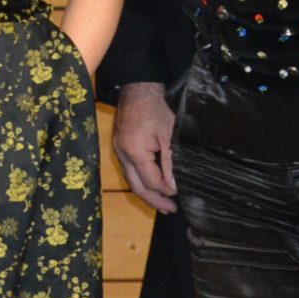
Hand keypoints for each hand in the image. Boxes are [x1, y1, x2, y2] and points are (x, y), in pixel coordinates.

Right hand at [113, 83, 178, 214]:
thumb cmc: (156, 109)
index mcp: (134, 152)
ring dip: (147, 192)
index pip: (150, 181)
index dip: (166, 191)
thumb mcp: (169, 134)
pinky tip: (152, 183)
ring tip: (162, 202)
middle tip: (170, 210)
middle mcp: (122, 155)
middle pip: (136, 186)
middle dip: (154, 200)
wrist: (138, 88)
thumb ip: (170, 162)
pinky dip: (141, 180)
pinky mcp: (120, 146)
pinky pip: (130, 170)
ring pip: (131, 179)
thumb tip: (173, 187)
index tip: (180, 195)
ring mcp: (118, 150)